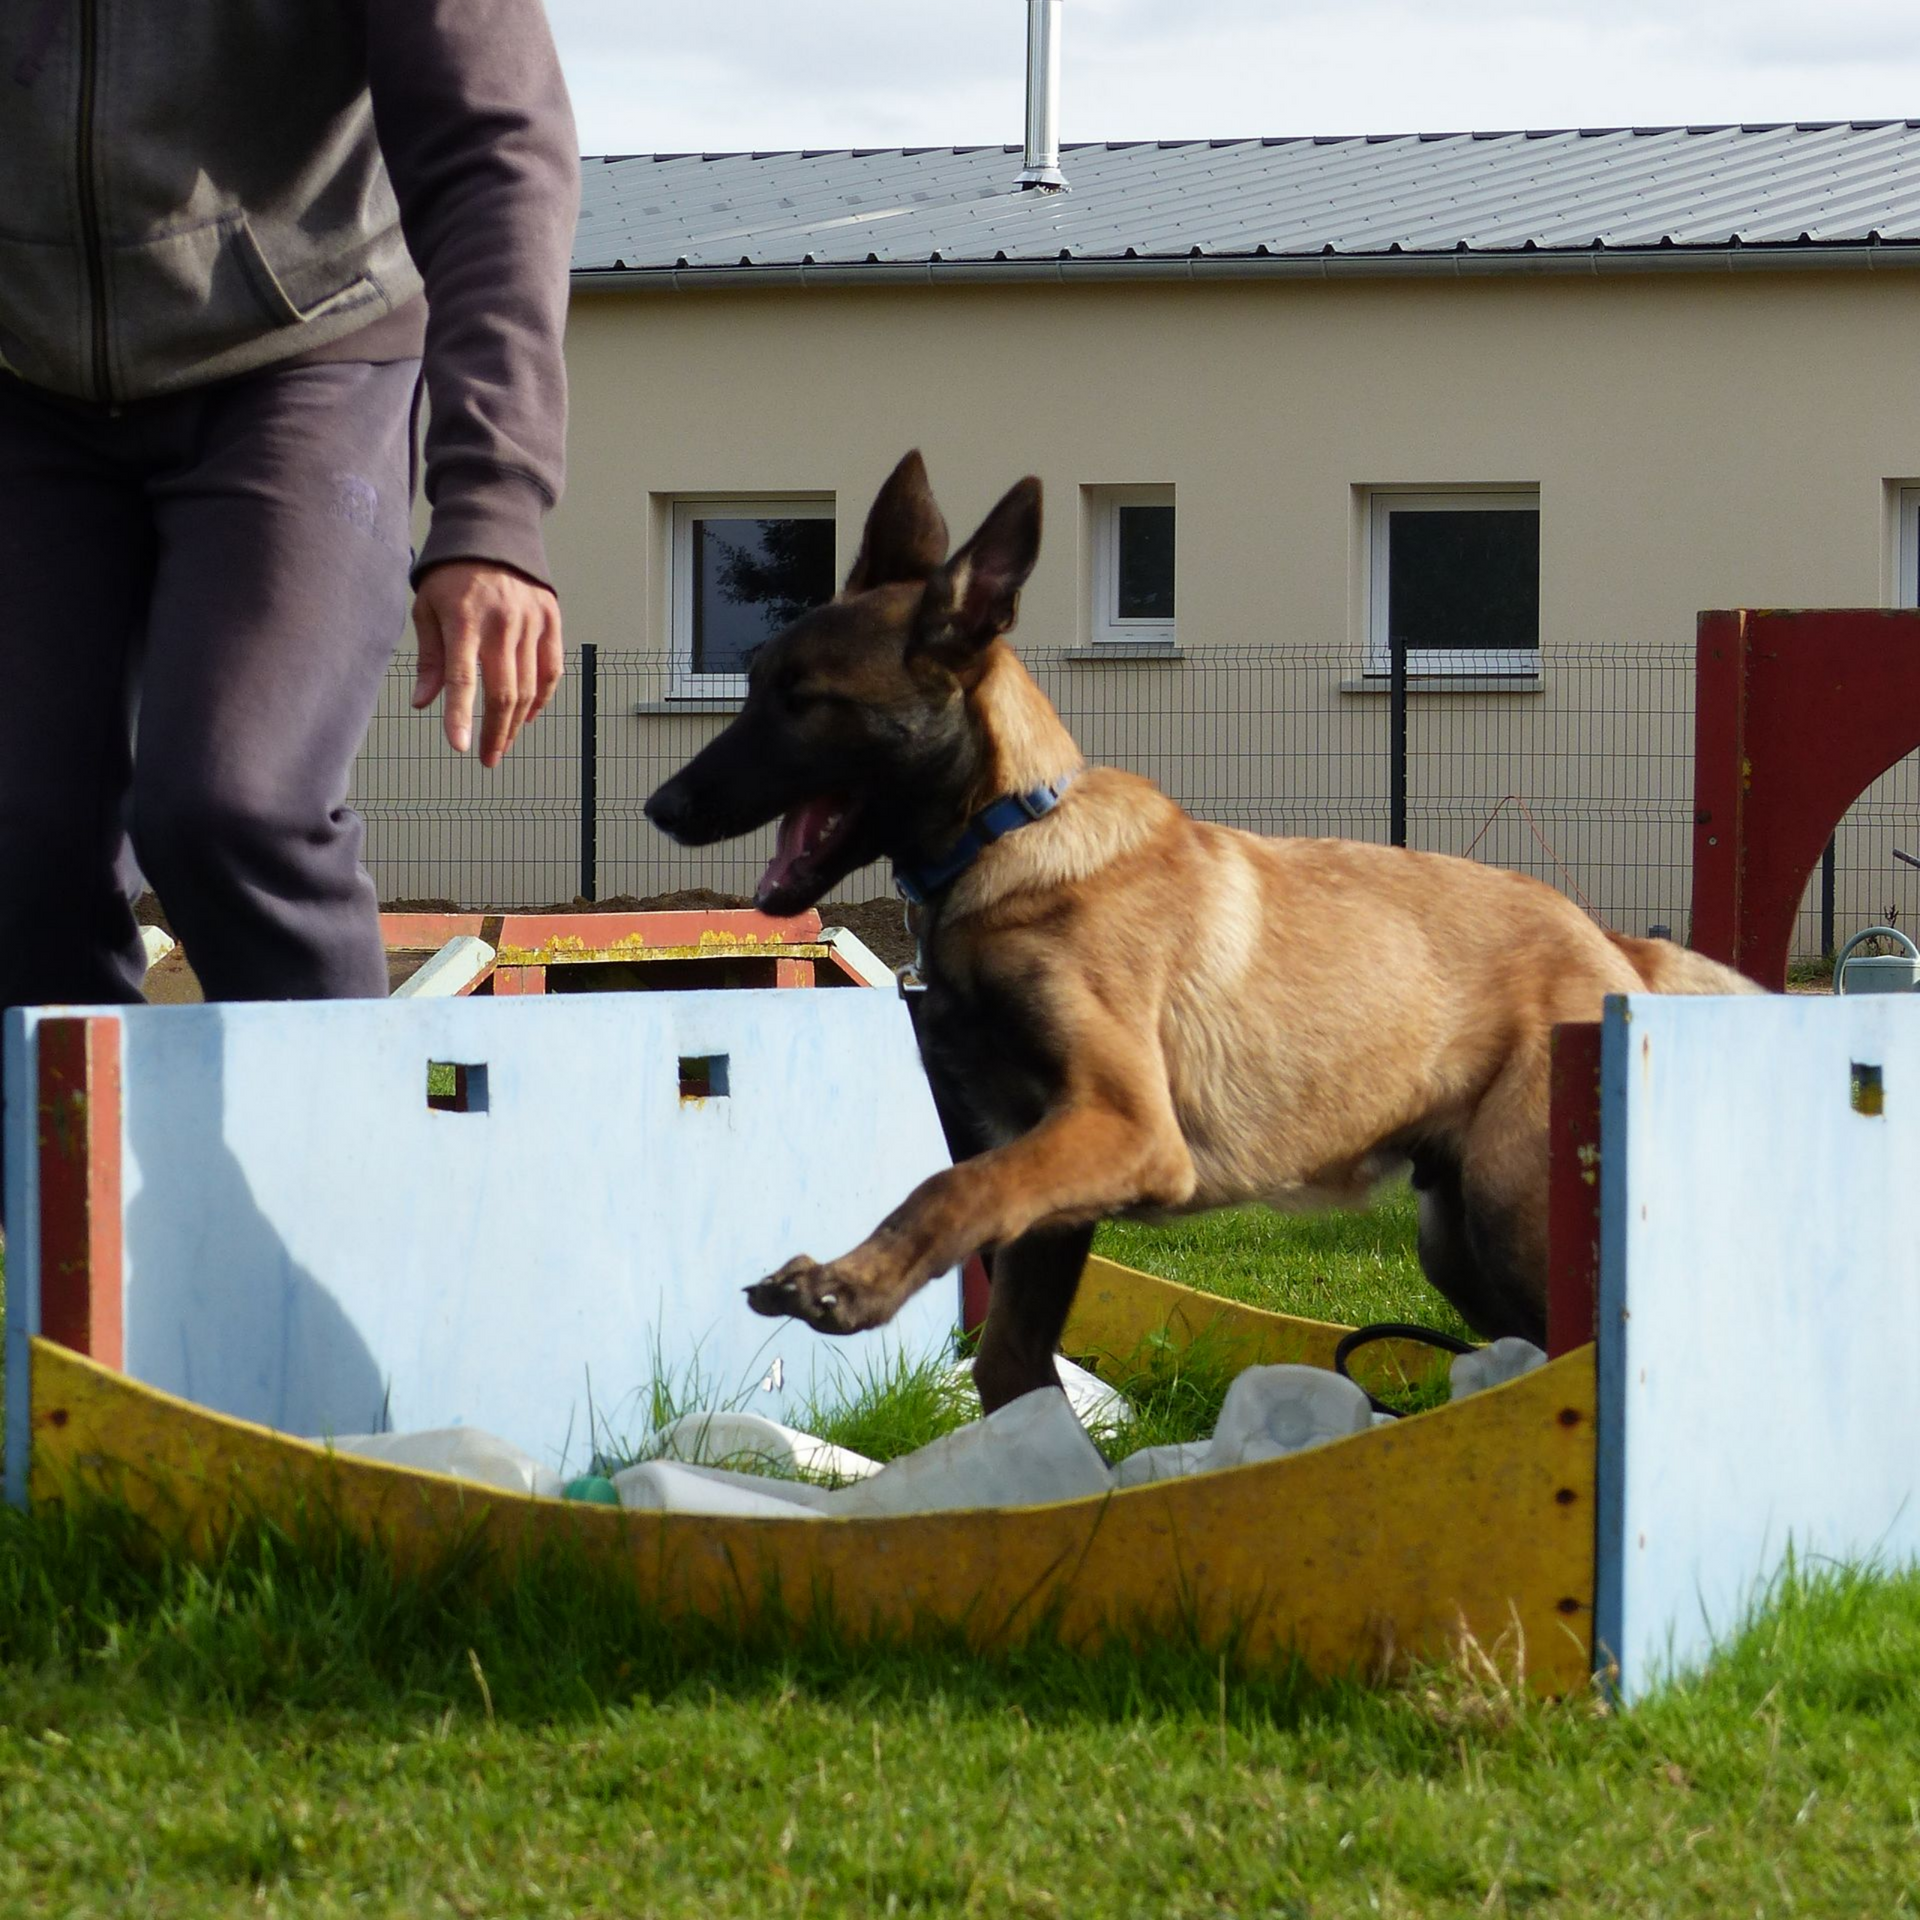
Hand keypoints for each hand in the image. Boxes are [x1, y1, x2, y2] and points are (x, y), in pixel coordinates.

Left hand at [410, 561, 563, 767]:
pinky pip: (552, 670)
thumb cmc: (451, 575)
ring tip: (503, 744)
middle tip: (487, 759)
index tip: (459, 747)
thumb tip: (423, 702)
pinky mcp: (551, 621)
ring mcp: (530, 623)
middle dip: (495, 732)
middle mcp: (501, 623)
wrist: (492, 533)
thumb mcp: (427, 608)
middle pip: (503, 693)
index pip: (462, 678)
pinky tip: (528, 716)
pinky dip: (542, 698)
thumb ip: (430, 657)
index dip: (460, 715)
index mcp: (464, 619)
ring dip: (517, 723)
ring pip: (529, 687)